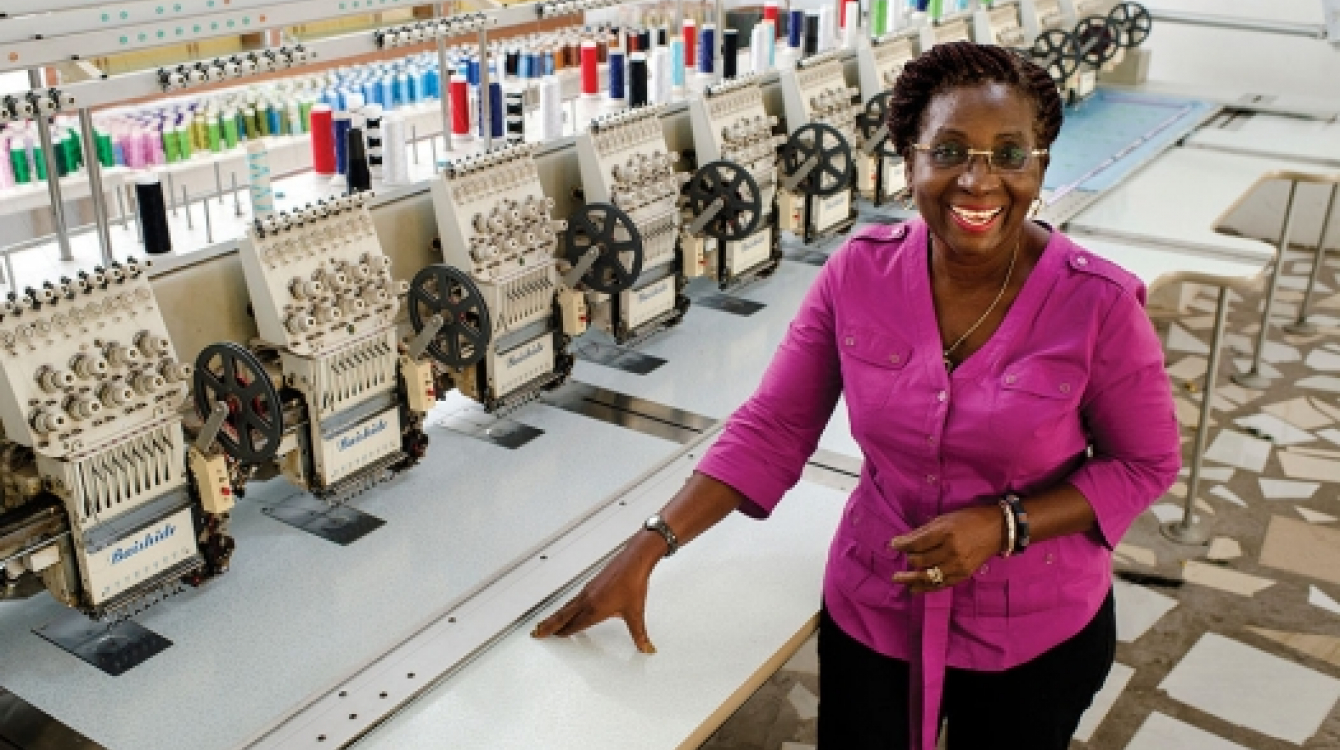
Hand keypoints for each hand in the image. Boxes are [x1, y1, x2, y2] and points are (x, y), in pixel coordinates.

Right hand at [531, 536, 661, 652]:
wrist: (634, 560)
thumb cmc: (632, 582)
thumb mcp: (636, 613)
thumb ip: (639, 634)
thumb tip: (646, 647)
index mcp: (594, 609)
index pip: (575, 625)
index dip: (565, 633)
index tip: (554, 638)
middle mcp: (587, 599)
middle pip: (563, 616)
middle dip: (550, 626)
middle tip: (538, 632)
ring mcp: (588, 590)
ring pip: (567, 607)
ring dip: (556, 616)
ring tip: (548, 622)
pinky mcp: (592, 584)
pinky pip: (573, 599)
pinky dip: (566, 606)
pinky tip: (569, 608)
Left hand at [889, 504, 1004, 593]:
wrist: (997, 530)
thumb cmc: (968, 520)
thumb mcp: (945, 519)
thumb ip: (924, 531)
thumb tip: (902, 541)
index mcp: (946, 533)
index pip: (918, 543)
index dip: (902, 545)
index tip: (893, 545)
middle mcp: (952, 551)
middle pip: (921, 561)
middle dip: (908, 560)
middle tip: (902, 558)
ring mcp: (958, 566)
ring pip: (928, 576)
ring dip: (910, 579)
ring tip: (897, 580)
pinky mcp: (963, 575)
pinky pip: (940, 584)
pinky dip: (926, 587)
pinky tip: (914, 589)